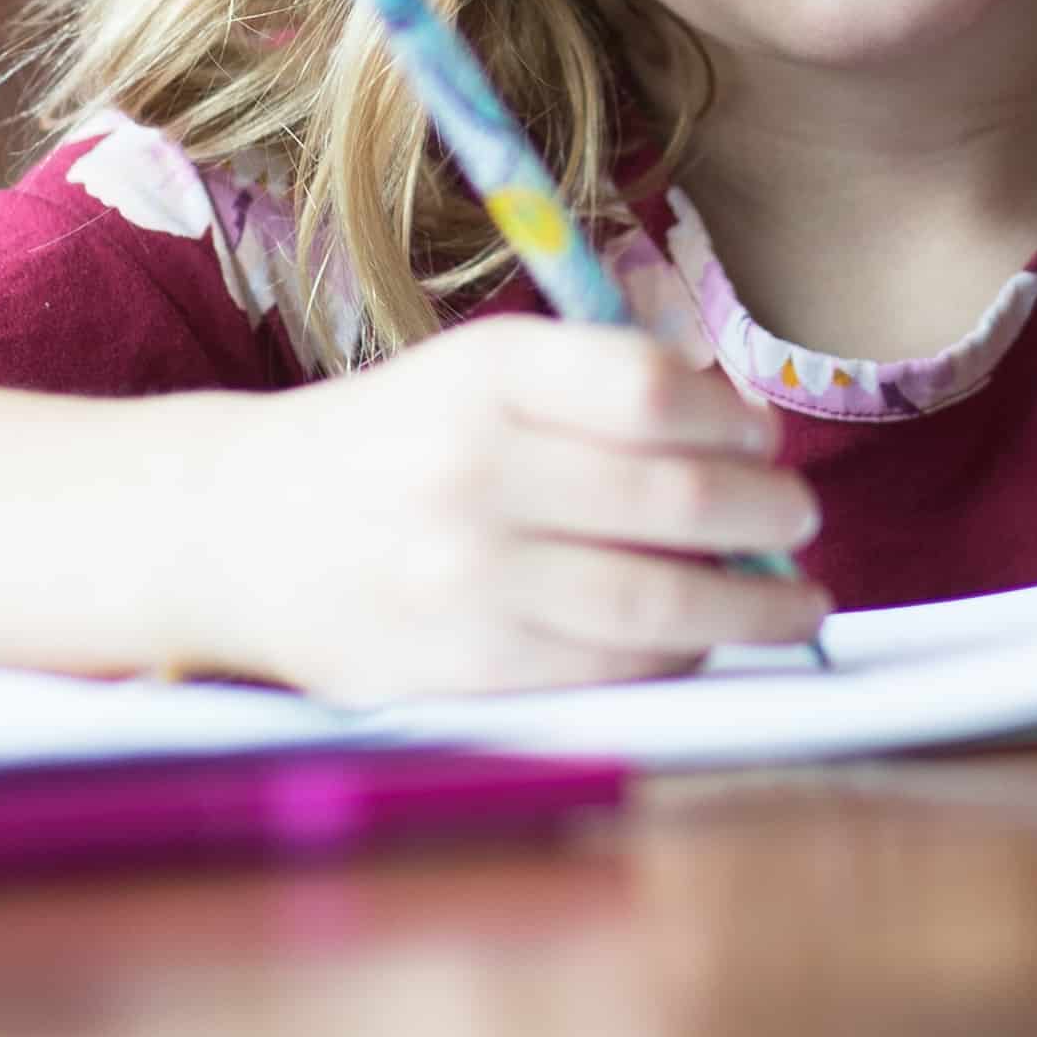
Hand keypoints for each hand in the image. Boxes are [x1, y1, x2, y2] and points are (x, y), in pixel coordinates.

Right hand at [217, 316, 825, 694]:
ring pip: (654, 597)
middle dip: (765, 514)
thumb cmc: (388, 445)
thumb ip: (595, 387)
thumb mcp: (473, 373)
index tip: (763, 439)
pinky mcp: (460, 663)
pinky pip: (605, 665)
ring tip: (794, 601)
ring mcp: (464, 574)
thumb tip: (741, 433)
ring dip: (748, 604)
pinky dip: (676, 655)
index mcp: (483, 371)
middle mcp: (472, 467)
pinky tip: (703, 641)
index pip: (649, 390)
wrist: (233, 533)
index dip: (730, 419)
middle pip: (673, 498)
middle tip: (802, 520)